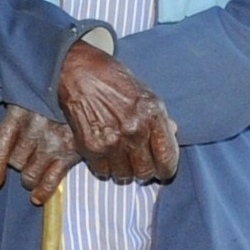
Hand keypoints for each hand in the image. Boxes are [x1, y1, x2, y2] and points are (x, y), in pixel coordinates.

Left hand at [0, 105, 80, 205]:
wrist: (86, 89)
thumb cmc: (52, 95)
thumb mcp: (27, 99)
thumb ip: (9, 120)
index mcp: (19, 112)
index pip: (0, 145)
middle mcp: (34, 129)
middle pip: (15, 162)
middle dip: (17, 165)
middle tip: (24, 161)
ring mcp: (52, 143)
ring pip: (30, 175)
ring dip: (28, 179)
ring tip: (32, 176)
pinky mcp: (70, 152)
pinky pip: (51, 180)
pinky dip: (42, 192)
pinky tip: (37, 197)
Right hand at [57, 41, 179, 182]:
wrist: (78, 72)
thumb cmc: (112, 79)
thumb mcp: (145, 93)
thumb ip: (159, 118)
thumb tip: (171, 133)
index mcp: (152, 116)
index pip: (167, 160)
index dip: (166, 169)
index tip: (162, 169)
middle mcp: (135, 131)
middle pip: (146, 173)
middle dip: (144, 171)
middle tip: (139, 163)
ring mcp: (112, 141)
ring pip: (125, 177)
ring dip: (124, 171)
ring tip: (121, 158)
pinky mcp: (91, 147)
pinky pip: (103, 172)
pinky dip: (105, 168)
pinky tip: (105, 154)